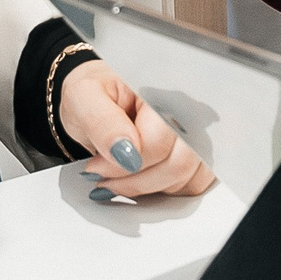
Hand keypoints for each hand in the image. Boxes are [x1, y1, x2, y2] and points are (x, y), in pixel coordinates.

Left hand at [60, 61, 216, 197]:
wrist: (98, 100)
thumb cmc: (94, 94)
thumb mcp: (83, 98)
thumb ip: (103, 123)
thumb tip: (126, 153)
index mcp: (163, 89)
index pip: (158, 141)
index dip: (124, 165)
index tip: (95, 167)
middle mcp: (188, 108)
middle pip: (179, 163)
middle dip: (136, 182)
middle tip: (105, 178)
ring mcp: (196, 131)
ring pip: (188, 177)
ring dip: (149, 188)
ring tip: (120, 179)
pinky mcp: (197, 152)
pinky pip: (194, 183)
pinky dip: (166, 190)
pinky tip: (142, 179)